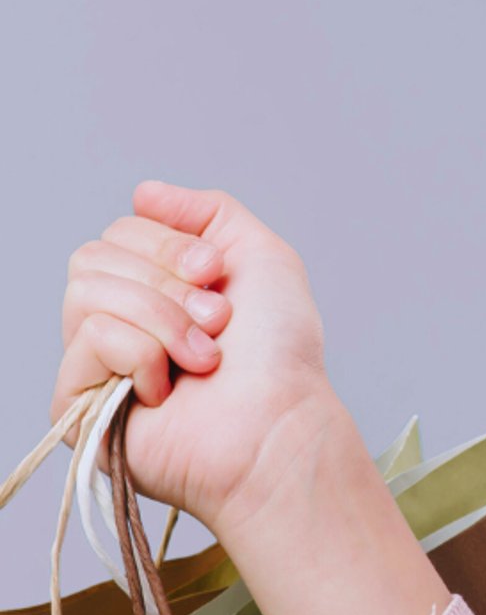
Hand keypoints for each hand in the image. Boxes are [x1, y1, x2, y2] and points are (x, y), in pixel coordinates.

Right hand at [54, 181, 340, 534]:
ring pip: (85, 292)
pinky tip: (167, 390)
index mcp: (155, 286)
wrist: (277, 422)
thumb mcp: (260, 255)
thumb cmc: (279, 353)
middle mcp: (118, 321)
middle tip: (217, 320)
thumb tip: (143, 192)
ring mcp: (94, 364)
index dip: (170, 244)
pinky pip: (85, 340)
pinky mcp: (76, 406)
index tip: (216, 273)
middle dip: (166, 283)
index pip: (120, 231)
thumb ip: (208, 211)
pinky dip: (140, 356)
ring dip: (161, 319)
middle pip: (94, 256)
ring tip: (203, 357)